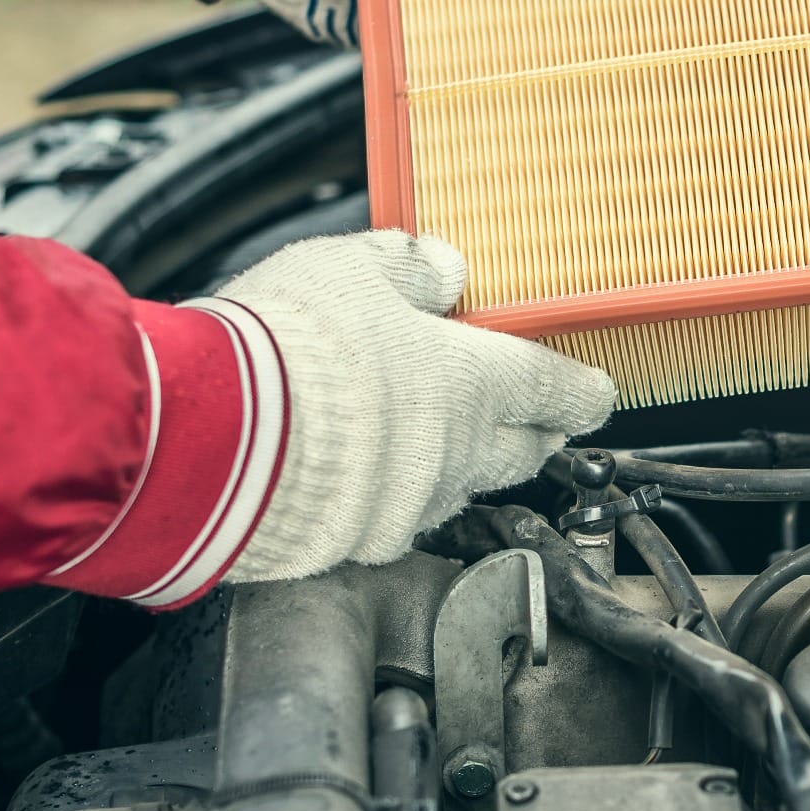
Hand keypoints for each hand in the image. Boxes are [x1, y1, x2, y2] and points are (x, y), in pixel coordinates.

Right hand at [206, 230, 612, 582]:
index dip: (582, 391)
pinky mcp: (362, 544)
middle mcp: (457, 452)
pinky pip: (395, 521)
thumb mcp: (351, 270)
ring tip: (422, 435)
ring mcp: (411, 505)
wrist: (213, 435)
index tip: (596, 392)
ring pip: (459, 488)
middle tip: (526, 417)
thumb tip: (442, 266)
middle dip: (530, 433)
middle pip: (521, 452)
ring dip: (454, 464)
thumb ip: (406, 266)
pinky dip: (389, 497)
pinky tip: (361, 474)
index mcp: (473, 381)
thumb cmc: (287, 346)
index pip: (556, 390)